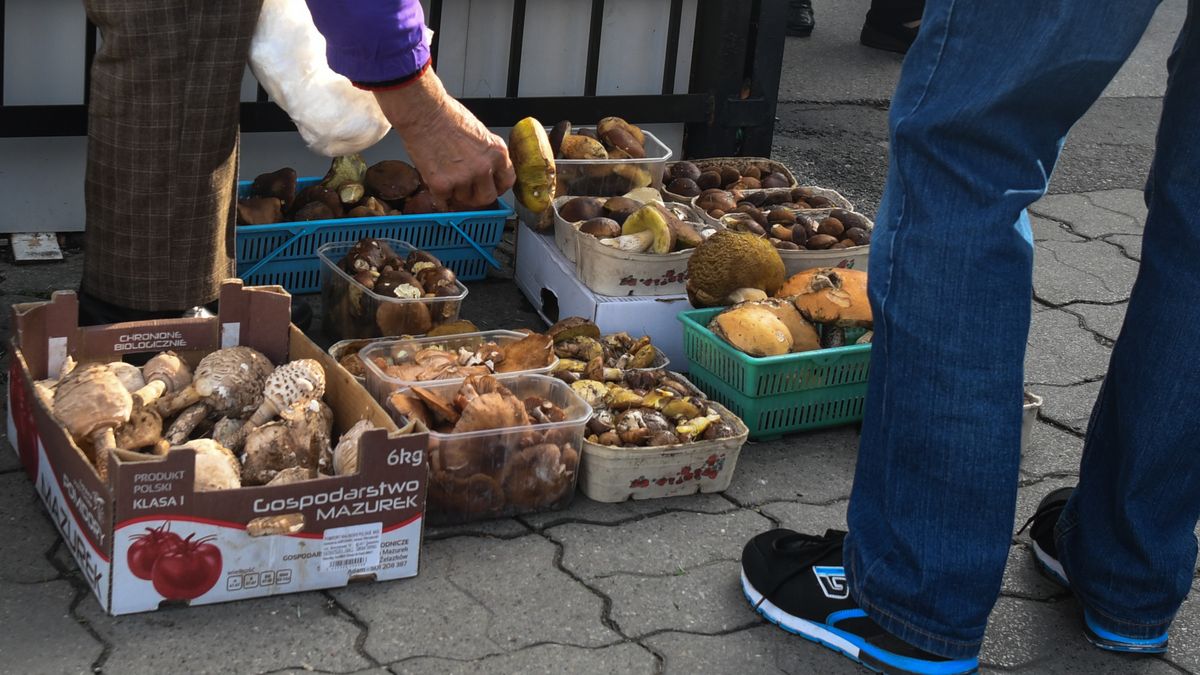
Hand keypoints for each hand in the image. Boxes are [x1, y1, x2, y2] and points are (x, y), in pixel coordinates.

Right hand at [374, 69, 514, 209]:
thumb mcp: (480, 134)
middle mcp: (484, 167)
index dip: (497, 187)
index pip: (507, 181)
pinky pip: (443, 201)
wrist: (424, 111)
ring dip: (455, 193)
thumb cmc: (447, 116)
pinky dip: (439, 196)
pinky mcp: (442, 185)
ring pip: (463, 200)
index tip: (491, 188)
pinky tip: (435, 181)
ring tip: (446, 174)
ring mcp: (464, 178)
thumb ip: (487, 155)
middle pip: (487, 197)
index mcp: (497, 153)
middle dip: (476, 196)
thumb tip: (488, 171)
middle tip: (467, 190)